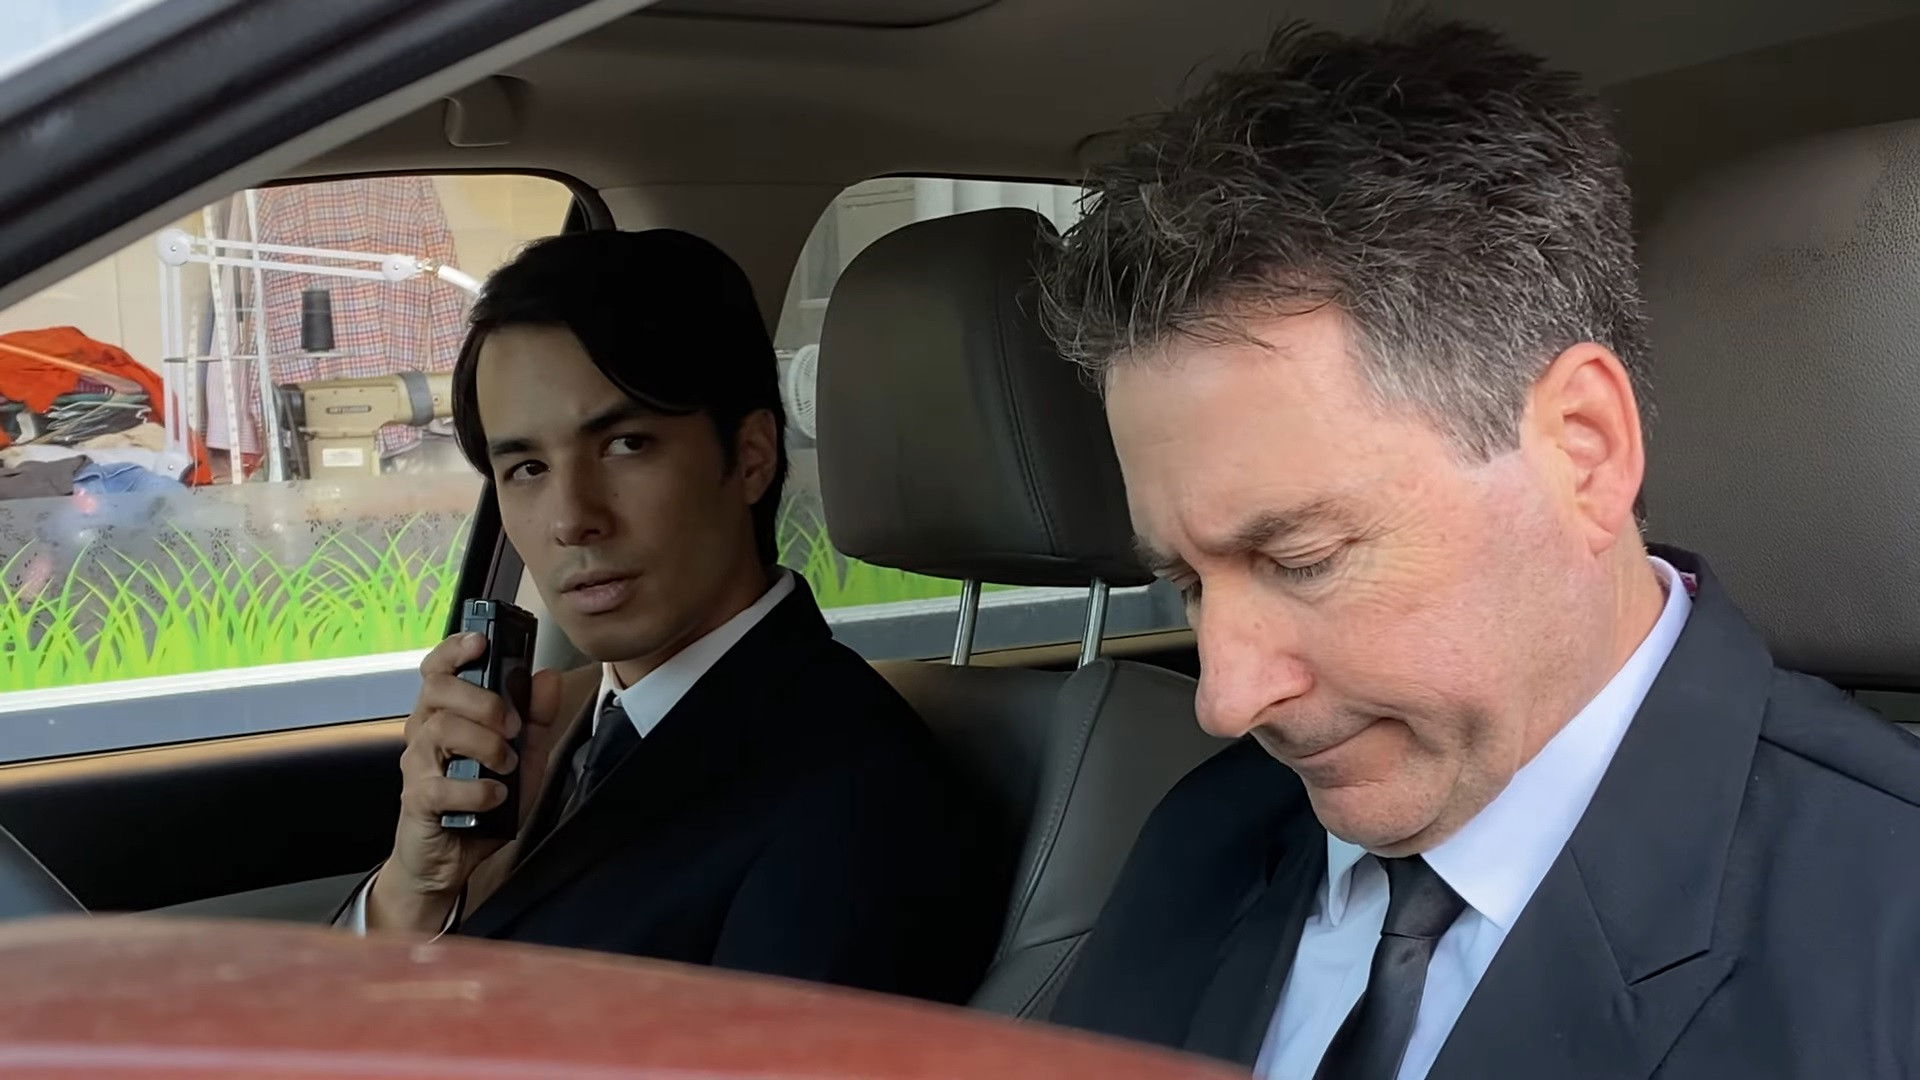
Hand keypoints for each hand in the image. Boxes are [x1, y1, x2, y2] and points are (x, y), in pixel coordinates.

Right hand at [367, 631, 561, 933]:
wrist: (450, 859)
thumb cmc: (480, 801)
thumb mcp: (523, 756)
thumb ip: (536, 717)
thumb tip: (547, 678)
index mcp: (446, 714)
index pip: (438, 669)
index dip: (455, 650)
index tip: (479, 643)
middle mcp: (425, 733)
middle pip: (438, 691)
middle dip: (483, 701)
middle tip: (512, 726)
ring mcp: (418, 766)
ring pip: (440, 731)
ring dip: (485, 744)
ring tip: (507, 765)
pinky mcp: (418, 802)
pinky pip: (442, 786)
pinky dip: (477, 789)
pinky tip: (496, 795)